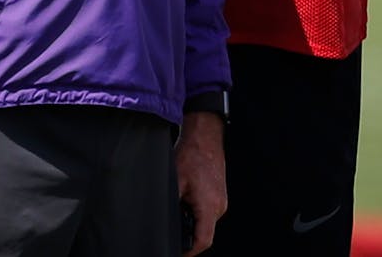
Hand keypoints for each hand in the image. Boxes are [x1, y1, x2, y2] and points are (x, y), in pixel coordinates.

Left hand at [176, 111, 226, 254]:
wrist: (205, 136)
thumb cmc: (192, 154)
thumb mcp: (174, 182)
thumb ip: (170, 205)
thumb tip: (160, 222)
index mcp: (209, 205)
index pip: (203, 241)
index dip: (189, 252)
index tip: (178, 253)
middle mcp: (219, 205)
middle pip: (204, 234)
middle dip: (188, 235)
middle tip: (172, 230)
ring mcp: (221, 200)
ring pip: (206, 223)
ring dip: (192, 223)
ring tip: (179, 208)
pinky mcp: (219, 195)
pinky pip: (208, 212)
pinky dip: (197, 213)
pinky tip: (186, 200)